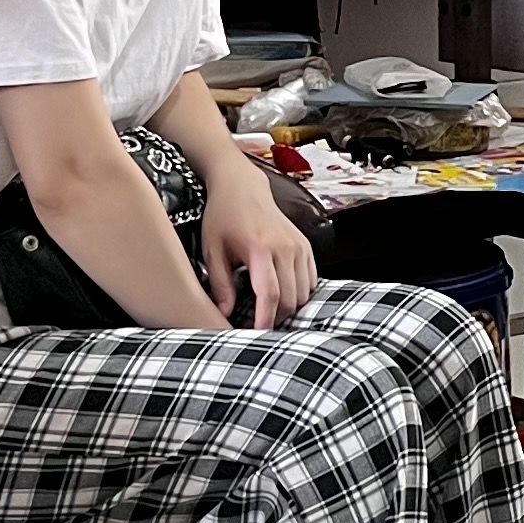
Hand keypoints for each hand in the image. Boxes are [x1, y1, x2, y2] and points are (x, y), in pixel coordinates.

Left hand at [199, 170, 318, 330]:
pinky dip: (299, 292)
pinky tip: (281, 292)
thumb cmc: (223, 217)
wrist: (242, 187)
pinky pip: (311, 280)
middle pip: (290, 298)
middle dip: (275, 316)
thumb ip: (220, 284)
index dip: (265, 320)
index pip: (269, 294)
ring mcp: (299, 246)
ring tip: (267, 307)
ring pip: (303, 292)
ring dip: (288, 305)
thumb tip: (224, 313)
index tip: (256, 334)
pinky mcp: (305, 245)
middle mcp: (284, 247)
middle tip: (256, 323)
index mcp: (260, 249)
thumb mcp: (213, 251)